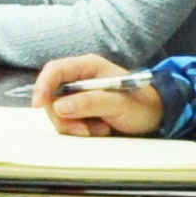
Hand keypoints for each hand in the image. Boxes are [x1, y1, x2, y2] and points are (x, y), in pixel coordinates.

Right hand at [36, 58, 161, 133]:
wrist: (156, 116)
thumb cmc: (142, 105)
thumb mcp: (118, 104)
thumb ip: (89, 103)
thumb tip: (59, 106)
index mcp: (88, 67)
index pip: (55, 70)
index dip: (42, 86)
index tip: (39, 105)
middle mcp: (79, 79)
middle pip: (52, 95)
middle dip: (64, 116)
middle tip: (85, 129)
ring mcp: (78, 94)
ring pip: (57, 111)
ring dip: (75, 126)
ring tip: (101, 128)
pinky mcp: (80, 109)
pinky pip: (67, 121)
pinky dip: (80, 129)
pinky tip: (100, 129)